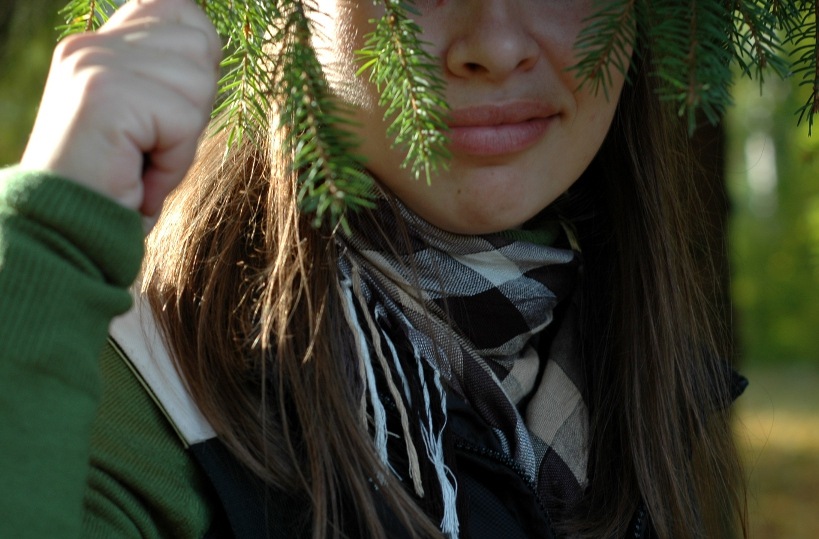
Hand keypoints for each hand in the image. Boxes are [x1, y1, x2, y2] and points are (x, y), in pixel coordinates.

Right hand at [20, 0, 221, 215]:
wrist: (62, 234)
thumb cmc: (115, 186)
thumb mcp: (146, 121)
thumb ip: (167, 78)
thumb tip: (212, 46)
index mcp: (98, 44)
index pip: (179, 10)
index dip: (198, 60)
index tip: (170, 112)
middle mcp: (91, 44)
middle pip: (200, 46)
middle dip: (194, 107)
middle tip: (152, 147)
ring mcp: (94, 64)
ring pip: (199, 83)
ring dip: (183, 140)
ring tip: (142, 163)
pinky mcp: (104, 93)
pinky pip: (184, 121)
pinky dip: (173, 162)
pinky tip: (138, 178)